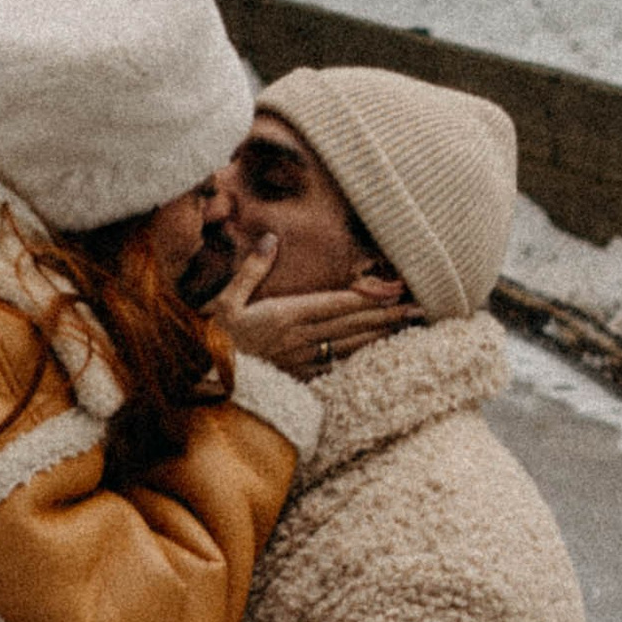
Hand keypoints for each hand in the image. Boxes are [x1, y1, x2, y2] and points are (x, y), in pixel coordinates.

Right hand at [214, 232, 412, 379]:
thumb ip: (253, 269)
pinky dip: (362, 355)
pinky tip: (380, 350)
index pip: (337, 302)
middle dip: (388, 315)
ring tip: (409, 326)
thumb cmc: (213, 337)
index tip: (395, 288)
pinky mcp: (300, 376)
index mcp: (285, 315)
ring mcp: (302, 359)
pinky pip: (338, 364)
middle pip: (352, 324)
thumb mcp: (227, 299)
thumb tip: (270, 239)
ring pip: (351, 345)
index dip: (369, 295)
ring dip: (382, 334)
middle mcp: (299, 338)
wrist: (203, 382)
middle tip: (419, 307)